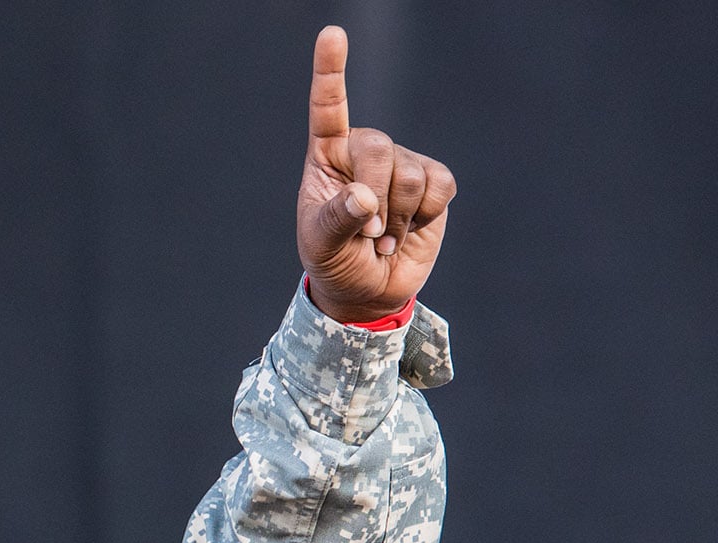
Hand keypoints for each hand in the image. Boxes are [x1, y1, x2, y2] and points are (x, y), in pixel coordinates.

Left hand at [297, 24, 456, 324]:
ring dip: (398, 217)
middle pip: (379, 149)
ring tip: (383, 238)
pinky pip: (440, 187)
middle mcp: (365, 151)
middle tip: (367, 235)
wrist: (369, 290)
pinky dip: (424, 216)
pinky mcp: (434, 180)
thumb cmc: (335, 262)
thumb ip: (337, 220)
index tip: (332, 33)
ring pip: (410, 175)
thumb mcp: (322, 247)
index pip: (328, 108)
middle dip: (374, 199)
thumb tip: (366, 198)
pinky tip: (408, 229)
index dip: (331, 71)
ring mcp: (402, 163)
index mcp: (327, 157)